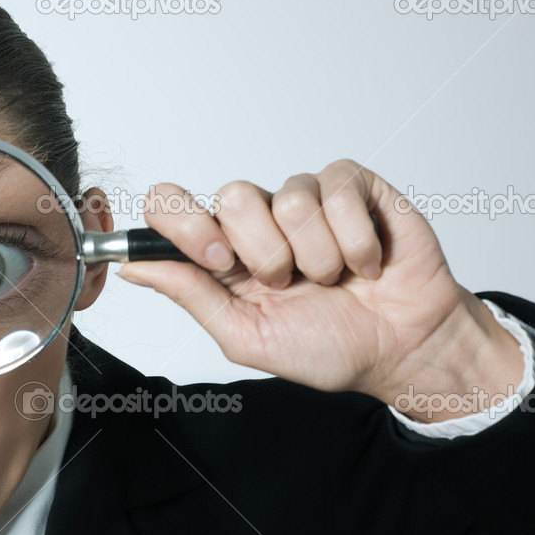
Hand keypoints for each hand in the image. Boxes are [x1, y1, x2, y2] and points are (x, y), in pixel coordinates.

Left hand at [115, 160, 523, 415]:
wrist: (402, 348)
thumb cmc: (329, 346)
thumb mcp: (247, 335)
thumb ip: (191, 295)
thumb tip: (132, 266)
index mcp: (224, 256)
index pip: (172, 207)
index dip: (185, 225)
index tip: (218, 262)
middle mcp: (258, 221)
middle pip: (231, 196)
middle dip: (264, 253)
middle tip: (290, 282)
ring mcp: (305, 199)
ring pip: (287, 198)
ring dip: (316, 255)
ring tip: (334, 278)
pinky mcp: (351, 186)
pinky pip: (335, 190)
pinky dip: (354, 240)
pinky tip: (365, 262)